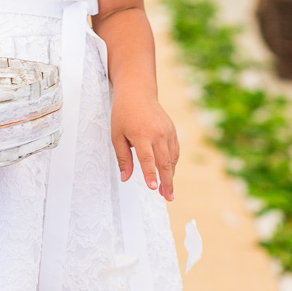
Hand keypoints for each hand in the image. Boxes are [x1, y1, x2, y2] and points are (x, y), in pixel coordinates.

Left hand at [111, 86, 178, 200]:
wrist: (137, 93)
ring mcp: (168, 132)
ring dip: (171, 176)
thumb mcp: (116, 135)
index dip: (150, 174)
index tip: (153, 188)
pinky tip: (168, 174)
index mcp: (141, 134)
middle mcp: (157, 133)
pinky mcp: (172, 131)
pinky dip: (173, 164)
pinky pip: (175, 151)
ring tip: (168, 192)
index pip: (147, 159)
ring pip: (172, 158)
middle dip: (166, 182)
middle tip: (168, 197)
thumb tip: (125, 178)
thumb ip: (123, 158)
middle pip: (164, 162)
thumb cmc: (123, 114)